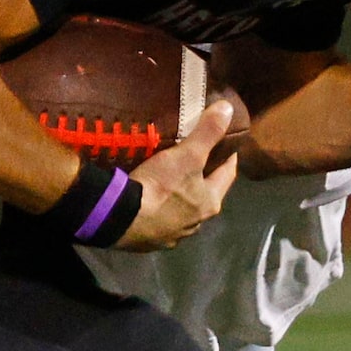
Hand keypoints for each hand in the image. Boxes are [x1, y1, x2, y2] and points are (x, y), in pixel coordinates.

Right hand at [117, 98, 239, 250]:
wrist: (120, 219)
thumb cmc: (160, 186)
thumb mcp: (187, 154)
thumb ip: (208, 132)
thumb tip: (229, 108)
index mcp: (210, 202)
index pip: (228, 174)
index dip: (228, 157)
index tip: (225, 143)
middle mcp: (197, 223)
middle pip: (205, 195)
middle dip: (202, 178)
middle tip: (192, 159)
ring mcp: (173, 235)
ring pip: (183, 212)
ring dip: (180, 198)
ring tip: (168, 180)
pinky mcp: (151, 242)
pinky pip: (160, 224)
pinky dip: (159, 213)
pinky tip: (148, 204)